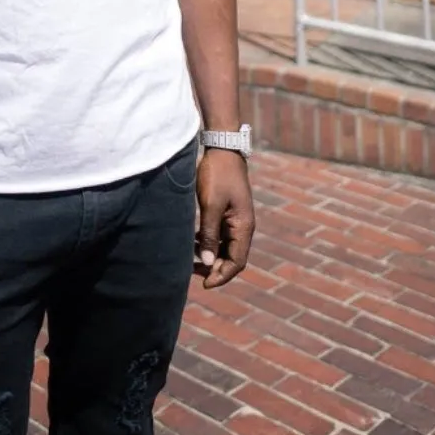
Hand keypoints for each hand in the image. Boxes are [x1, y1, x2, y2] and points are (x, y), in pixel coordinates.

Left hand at [194, 149, 253, 288]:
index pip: (236, 262)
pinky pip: (220, 235)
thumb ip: (210, 235)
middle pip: (232, 257)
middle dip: (215, 269)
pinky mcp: (227, 211)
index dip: (222, 276)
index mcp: (244, 227)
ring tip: (190, 261)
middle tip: (192, 274)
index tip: (205, 285)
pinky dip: (208, 243)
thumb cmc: (217, 175)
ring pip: (225, 247)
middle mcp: (243, 226)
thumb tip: (208, 263)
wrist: (223, 149)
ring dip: (211, 256)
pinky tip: (194, 243)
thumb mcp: (211, 205)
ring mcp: (236, 219)